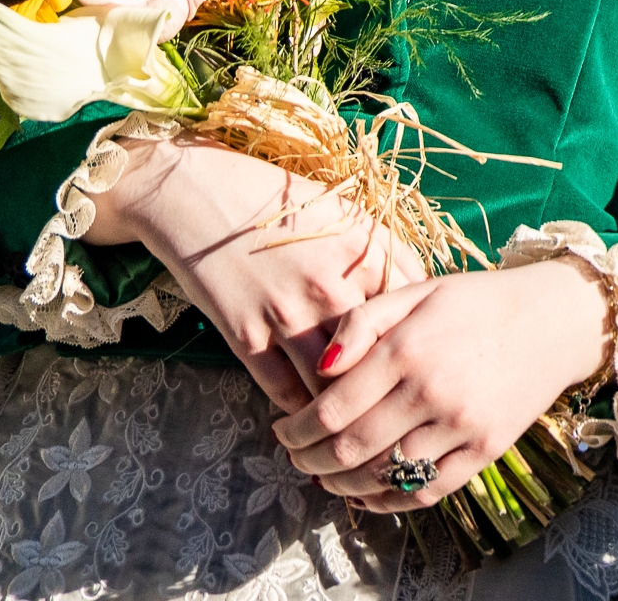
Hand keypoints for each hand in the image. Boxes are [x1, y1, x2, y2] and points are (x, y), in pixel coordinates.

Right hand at [86, 140, 421, 413]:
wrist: (195, 193)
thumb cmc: (279, 199)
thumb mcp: (347, 213)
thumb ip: (387, 255)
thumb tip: (422, 298)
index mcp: (366, 255)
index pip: (411, 318)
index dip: (420, 345)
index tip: (422, 364)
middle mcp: (332, 289)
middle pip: (377, 358)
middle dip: (388, 386)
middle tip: (397, 406)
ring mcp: (287, 315)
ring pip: (331, 385)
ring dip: (344, 408)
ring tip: (355, 424)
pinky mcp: (245, 335)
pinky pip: (283, 389)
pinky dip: (301, 408)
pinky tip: (310, 414)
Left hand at [272, 259, 609, 509]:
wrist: (558, 319)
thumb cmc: (480, 302)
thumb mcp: (419, 291)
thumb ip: (362, 322)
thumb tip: (319, 367)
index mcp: (408, 349)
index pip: (331, 410)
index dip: (296, 431)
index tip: (283, 431)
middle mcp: (432, 391)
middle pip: (349, 449)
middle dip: (310, 461)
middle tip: (297, 458)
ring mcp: (462, 424)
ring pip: (384, 474)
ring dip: (342, 484)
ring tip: (327, 475)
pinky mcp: (486, 448)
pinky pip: (427, 490)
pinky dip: (389, 501)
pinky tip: (369, 495)